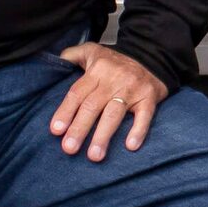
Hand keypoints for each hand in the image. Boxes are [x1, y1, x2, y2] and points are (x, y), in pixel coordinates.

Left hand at [52, 42, 168, 158]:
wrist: (153, 56)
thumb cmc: (116, 61)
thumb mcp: (93, 51)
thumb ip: (72, 55)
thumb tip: (55, 64)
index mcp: (97, 70)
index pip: (77, 93)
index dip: (66, 112)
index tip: (56, 130)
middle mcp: (113, 79)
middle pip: (93, 106)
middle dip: (80, 128)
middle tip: (69, 148)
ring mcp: (132, 89)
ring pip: (114, 113)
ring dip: (103, 135)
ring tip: (94, 155)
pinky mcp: (149, 97)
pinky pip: (145, 115)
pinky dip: (138, 130)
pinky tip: (130, 146)